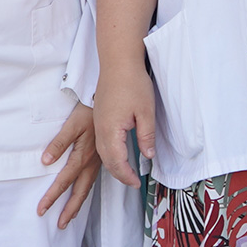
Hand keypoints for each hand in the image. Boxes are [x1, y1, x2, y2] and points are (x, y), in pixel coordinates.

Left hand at [39, 102, 98, 226]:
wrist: (108, 103)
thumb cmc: (89, 111)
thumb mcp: (72, 124)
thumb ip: (59, 143)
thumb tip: (45, 162)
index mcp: (82, 156)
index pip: (64, 181)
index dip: (53, 196)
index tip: (42, 210)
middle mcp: (91, 163)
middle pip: (79, 192)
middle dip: (69, 210)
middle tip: (60, 225)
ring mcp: (97, 162)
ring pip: (87, 188)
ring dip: (78, 204)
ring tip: (70, 217)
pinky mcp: (101, 158)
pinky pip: (92, 180)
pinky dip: (86, 192)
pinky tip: (82, 195)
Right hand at [94, 69, 158, 185]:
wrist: (118, 62)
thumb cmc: (132, 83)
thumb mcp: (146, 112)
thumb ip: (146, 136)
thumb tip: (148, 155)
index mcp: (111, 131)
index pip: (118, 162)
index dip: (127, 176)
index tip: (136, 183)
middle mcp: (100, 130)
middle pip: (107, 160)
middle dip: (119, 174)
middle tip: (132, 182)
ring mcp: (97, 124)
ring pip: (101, 153)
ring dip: (113, 165)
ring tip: (125, 172)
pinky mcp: (98, 118)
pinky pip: (100, 143)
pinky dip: (108, 154)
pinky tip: (116, 154)